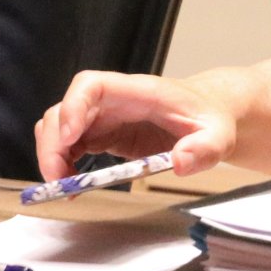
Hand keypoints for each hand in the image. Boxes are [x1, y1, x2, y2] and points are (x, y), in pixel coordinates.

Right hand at [34, 70, 239, 180]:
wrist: (209, 115)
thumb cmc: (210, 119)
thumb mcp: (218, 135)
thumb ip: (205, 148)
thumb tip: (180, 163)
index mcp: (137, 92)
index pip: (91, 85)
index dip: (73, 107)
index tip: (68, 139)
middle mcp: (114, 101)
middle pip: (65, 108)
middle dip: (53, 142)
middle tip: (57, 178)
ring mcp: (105, 117)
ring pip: (60, 126)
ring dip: (52, 154)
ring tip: (64, 186)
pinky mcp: (103, 134)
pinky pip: (70, 144)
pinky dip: (62, 163)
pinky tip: (71, 184)